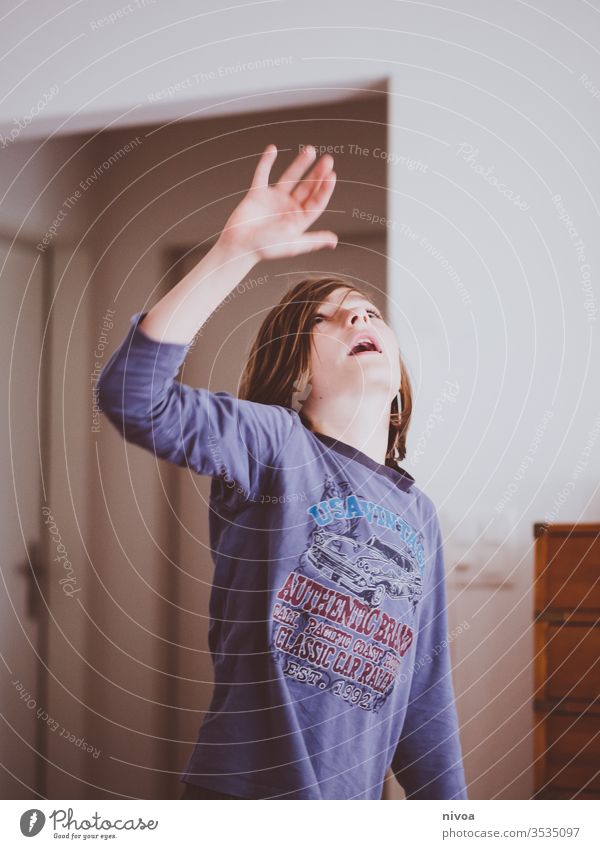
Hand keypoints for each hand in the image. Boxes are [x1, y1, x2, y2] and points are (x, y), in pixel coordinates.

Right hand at [218, 144, 337, 261]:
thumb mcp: (292, 244)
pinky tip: (273, 149)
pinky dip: (266, 162)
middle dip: (317, 173)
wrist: (239, 247)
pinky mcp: (257, 194)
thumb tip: (334, 241)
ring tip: (310, 150)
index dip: (324, 189)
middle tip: (327, 160)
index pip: (316, 201)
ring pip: (290, 178)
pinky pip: (262, 174)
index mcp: (299, 220)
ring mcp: (273, 199)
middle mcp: (288, 208)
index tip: (332, 175)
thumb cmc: (265, 248)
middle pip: (307, 187)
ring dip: (299, 164)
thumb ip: (313, 240)